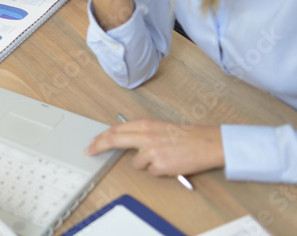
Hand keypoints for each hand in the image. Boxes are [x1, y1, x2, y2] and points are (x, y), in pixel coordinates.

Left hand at [86, 119, 223, 177]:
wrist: (207, 143)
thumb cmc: (186, 136)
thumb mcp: (159, 127)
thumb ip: (141, 132)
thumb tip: (123, 138)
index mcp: (145, 124)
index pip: (116, 130)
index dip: (101, 137)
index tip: (92, 142)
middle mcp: (145, 136)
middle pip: (114, 140)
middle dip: (98, 146)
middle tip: (88, 151)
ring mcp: (151, 151)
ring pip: (136, 163)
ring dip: (145, 163)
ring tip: (163, 157)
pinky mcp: (159, 165)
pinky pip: (151, 172)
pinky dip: (159, 170)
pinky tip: (171, 163)